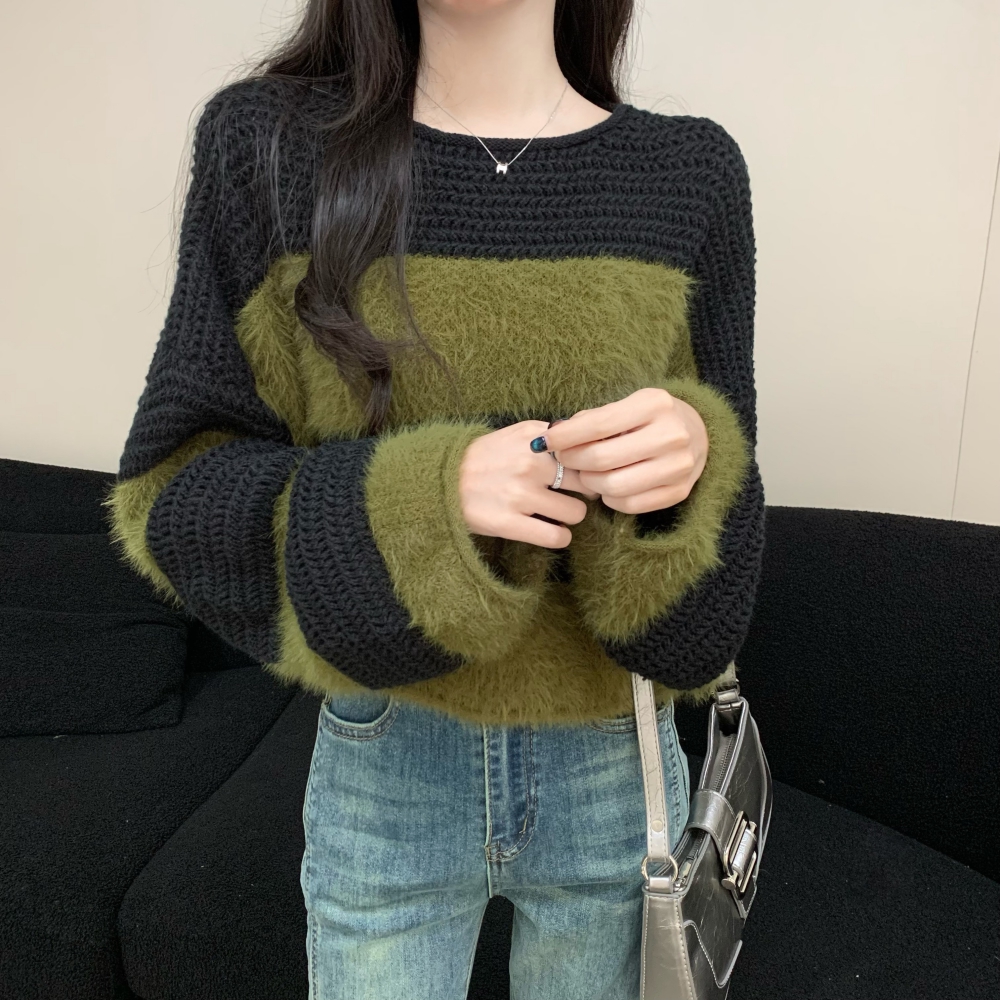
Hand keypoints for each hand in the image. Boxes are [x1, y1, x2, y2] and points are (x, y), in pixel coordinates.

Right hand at [458, 421, 600, 547]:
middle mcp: (530, 464)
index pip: (585, 454)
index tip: (585, 475)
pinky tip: (551, 532)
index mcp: (535, 440)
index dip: (590, 467)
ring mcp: (520, 495)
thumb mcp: (515, 434)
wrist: (441, 480)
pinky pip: (556, 537)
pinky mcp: (509, 523)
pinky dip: (559, 537)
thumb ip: (550, 434)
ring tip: (557, 514)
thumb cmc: (484, 458)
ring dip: (570, 517)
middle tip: (574, 496)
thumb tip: (587, 434)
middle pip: (586, 483)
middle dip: (585, 493)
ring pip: (576, 514)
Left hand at [543, 387, 708, 514]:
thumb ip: (593, 419)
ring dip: (590, 483)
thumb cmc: (649, 418)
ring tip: (586, 474)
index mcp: (654, 405)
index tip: (543, 442)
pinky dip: (610, 500)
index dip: (565, 436)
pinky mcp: (680, 491)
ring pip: (614, 486)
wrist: (698, 432)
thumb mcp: (626, 406)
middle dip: (573, 462)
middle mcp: (671, 434)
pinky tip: (607, 487)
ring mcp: (679, 466)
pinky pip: (630, 505)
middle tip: (564, 460)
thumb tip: (554, 435)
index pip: (598, 424)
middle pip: (602, 459)